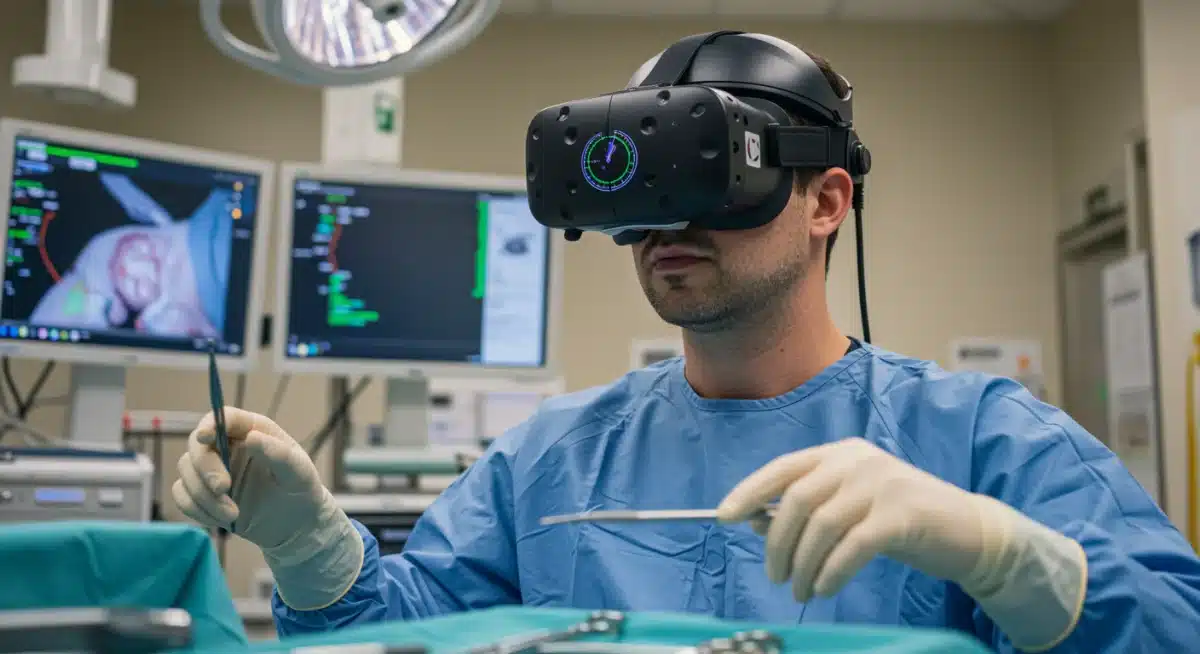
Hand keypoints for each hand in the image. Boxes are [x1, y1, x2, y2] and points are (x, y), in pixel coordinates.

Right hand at [171, 407, 362, 609]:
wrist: (296, 524)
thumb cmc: (301, 489)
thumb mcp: (299, 471)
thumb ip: (278, 454)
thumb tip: (251, 437)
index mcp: (251, 430)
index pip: (222, 417)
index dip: (209, 424)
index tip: (206, 438)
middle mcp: (228, 446)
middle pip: (196, 445)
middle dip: (205, 467)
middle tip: (224, 488)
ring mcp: (213, 470)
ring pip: (186, 472)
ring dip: (203, 496)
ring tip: (233, 514)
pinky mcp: (204, 494)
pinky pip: (182, 496)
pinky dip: (197, 509)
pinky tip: (222, 520)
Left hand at [717, 438, 1085, 649]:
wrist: (970, 533)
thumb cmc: (901, 523)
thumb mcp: (850, 509)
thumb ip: (809, 510)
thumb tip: (758, 523)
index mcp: (841, 453)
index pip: (784, 467)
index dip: (749, 491)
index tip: (724, 517)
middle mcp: (858, 460)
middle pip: (796, 499)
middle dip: (777, 543)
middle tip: (775, 576)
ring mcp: (881, 483)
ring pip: (821, 525)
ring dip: (804, 565)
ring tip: (802, 591)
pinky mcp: (902, 513)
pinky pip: (852, 545)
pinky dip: (831, 571)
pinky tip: (825, 588)